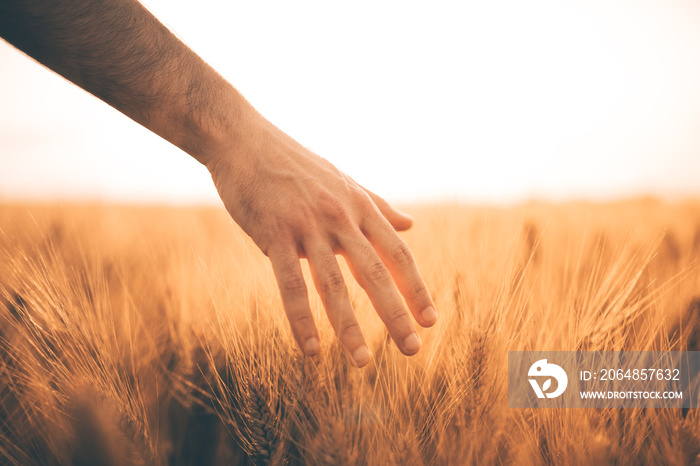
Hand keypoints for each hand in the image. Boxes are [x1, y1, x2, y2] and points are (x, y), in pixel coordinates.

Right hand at [206, 105, 436, 366]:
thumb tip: (411, 224)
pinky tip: (312, 350)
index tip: (431, 320)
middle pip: (376, 272)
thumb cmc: (295, 165)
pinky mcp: (273, 231)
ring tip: (363, 361)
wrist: (244, 138)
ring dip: (349, 326)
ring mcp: (307, 224)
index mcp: (359, 207)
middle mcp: (340, 216)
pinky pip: (290, 283)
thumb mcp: (343, 182)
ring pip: (333, 283)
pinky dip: (301, 319)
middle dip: (396, 314)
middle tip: (413, 349)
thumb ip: (378, 206)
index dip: (416, 288)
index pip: (398, 253)